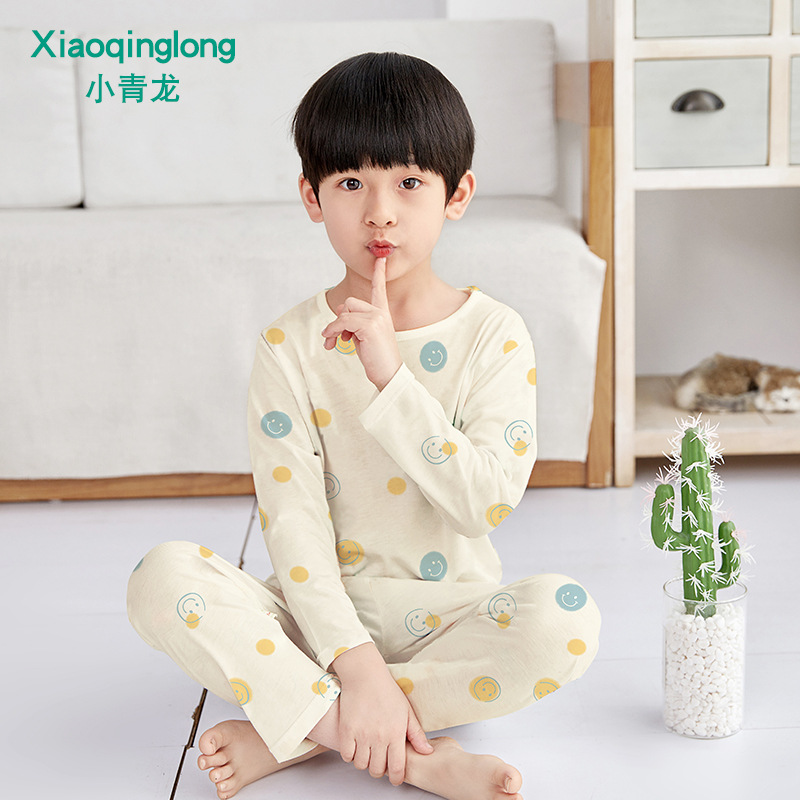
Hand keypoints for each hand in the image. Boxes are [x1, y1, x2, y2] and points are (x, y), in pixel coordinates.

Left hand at [321, 258, 402, 390]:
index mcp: (383, 313)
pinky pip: (342, 322)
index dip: (379, 273)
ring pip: (344, 312)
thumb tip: (340, 309)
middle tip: (337, 337)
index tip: (381, 259)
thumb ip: (354, 321)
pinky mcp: (369, 326)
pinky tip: (331, 342)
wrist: (388, 374)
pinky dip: (333, 331)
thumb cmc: (376, 357)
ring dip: (334, 328)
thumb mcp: (363, 336)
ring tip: (333, 343)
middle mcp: (381, 312)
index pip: (379, 289)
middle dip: (339, 319)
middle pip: (350, 303)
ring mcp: (376, 318)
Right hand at [333, 643, 432, 784]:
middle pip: (377, 770)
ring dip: (365, 762)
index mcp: (395, 733)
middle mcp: (378, 737)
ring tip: (367, 752)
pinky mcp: (346, 730)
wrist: (365, 675)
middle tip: (380, 760)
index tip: (395, 778)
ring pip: (361, 765)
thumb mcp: (407, 711)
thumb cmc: (387, 691)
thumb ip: (416, 734)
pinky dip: (350, 755)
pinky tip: (355, 746)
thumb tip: (427, 752)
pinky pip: (347, 756)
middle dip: (380, 770)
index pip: (397, 769)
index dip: (396, 779)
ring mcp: (361, 734)